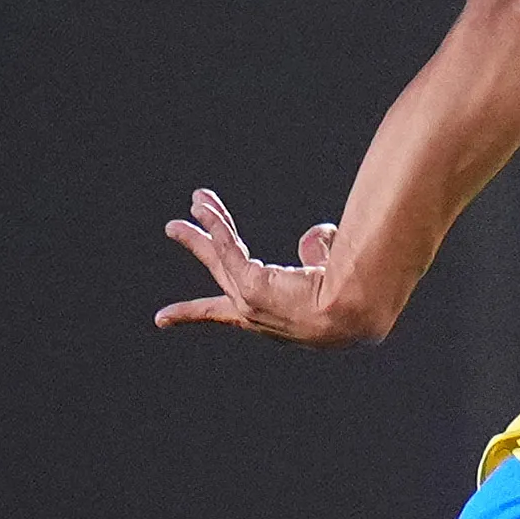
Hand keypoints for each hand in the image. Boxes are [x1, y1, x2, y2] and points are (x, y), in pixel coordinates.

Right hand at [157, 191, 351, 341]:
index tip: (163, 318)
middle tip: (174, 226)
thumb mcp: (332, 274)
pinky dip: (216, 225)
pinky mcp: (251, 288)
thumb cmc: (355, 301)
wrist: (356, 313)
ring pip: (222, 256)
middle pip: (222, 271)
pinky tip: (204, 205)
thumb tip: (312, 236)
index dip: (201, 311)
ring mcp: (251, 305)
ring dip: (205, 226)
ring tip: (197, 199)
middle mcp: (257, 317)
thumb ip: (318, 254)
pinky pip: (228, 248)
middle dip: (198, 245)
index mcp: (276, 319)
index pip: (236, 311)